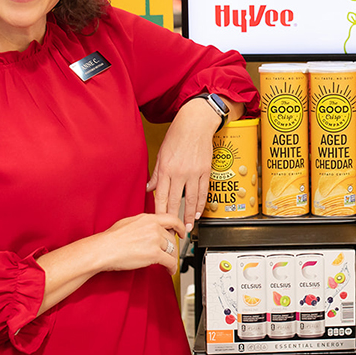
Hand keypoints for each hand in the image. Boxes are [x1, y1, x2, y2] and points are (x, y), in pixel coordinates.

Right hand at [94, 213, 186, 275]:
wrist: (103, 249)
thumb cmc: (111, 239)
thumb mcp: (129, 222)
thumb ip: (143, 223)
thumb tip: (150, 227)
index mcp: (148, 218)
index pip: (172, 219)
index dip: (180, 227)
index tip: (182, 232)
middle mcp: (154, 227)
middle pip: (171, 238)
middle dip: (171, 247)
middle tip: (168, 253)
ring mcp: (155, 240)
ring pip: (172, 250)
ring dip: (171, 258)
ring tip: (169, 264)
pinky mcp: (154, 254)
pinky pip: (170, 261)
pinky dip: (172, 267)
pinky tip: (170, 270)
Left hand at [147, 97, 221, 229]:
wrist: (196, 123)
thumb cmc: (177, 135)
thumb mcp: (161, 153)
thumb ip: (156, 174)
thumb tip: (150, 188)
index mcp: (166, 168)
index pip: (160, 196)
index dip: (159, 212)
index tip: (159, 223)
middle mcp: (179, 172)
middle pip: (175, 201)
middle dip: (173, 219)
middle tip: (173, 232)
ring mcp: (194, 173)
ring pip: (191, 200)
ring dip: (189, 215)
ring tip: (188, 227)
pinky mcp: (205, 171)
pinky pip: (203, 192)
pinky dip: (200, 204)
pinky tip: (198, 213)